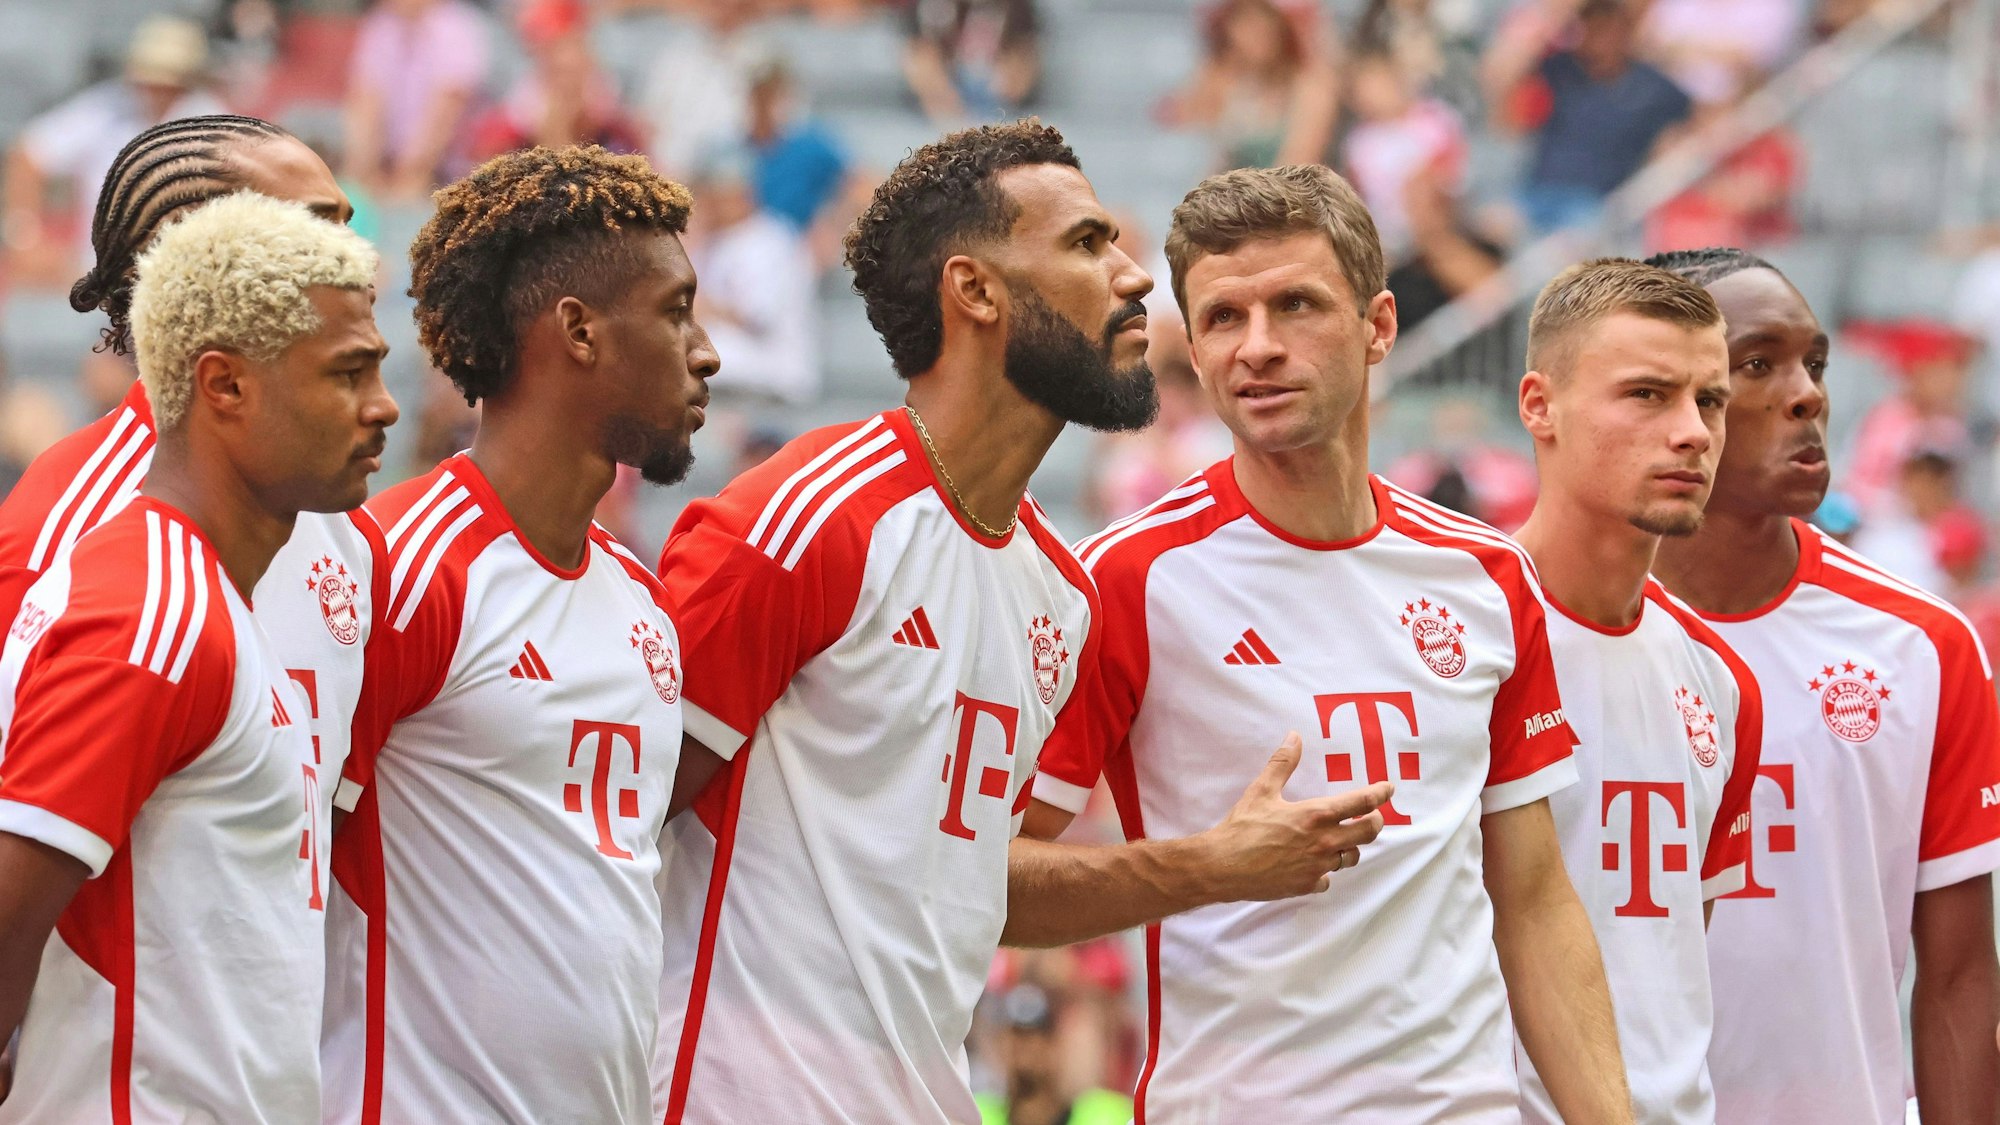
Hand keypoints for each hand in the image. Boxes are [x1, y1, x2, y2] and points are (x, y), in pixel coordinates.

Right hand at [1197, 733, 1391, 901]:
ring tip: (1341, 839)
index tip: (1388, 789)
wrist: (1223, 866)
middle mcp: (1323, 841)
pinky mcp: (1307, 885)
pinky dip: (1325, 871)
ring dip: (1350, 846)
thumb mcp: (1261, 790)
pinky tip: (1312, 864)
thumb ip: (1283, 763)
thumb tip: (1295, 736)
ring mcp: (1318, 866)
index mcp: (1315, 814)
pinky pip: (1328, 878)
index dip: (1380, 794)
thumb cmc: (1242, 827)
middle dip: (1375, 821)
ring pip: (1351, 856)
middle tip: (1372, 816)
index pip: (1361, 802)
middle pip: (1369, 832)